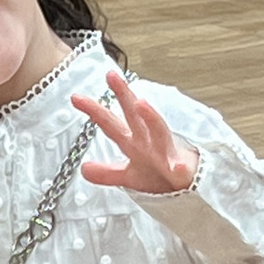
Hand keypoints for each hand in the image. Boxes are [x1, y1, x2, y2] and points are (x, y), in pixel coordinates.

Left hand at [73, 70, 199, 195]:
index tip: (77, 98)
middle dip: (123, 95)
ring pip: (159, 132)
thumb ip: (107, 172)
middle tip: (111, 75)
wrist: (187, 188)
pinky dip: (179, 166)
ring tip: (141, 103)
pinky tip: (178, 166)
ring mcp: (166, 153)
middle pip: (134, 115)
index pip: (111, 123)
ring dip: (151, 117)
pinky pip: (181, 168)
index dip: (95, 111)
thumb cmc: (160, 176)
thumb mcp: (129, 176)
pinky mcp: (182, 171)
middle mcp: (148, 142)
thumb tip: (84, 169)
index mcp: (134, 143)